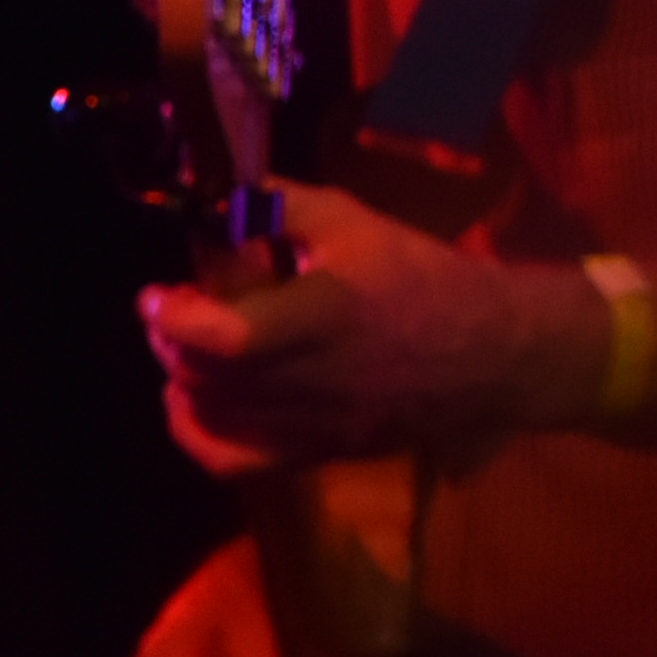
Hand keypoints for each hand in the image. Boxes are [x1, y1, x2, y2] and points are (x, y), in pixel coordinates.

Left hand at [144, 182, 602, 471]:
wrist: (499, 353)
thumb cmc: (421, 278)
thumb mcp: (352, 221)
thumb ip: (276, 205)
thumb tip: (212, 192)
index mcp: (325, 317)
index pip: (229, 338)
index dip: (175, 318)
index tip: (157, 294)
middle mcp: (316, 381)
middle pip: (209, 377)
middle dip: (171, 340)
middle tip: (171, 309)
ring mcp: (318, 426)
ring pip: (216, 418)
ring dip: (183, 379)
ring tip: (185, 346)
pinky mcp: (323, 453)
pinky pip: (237, 464)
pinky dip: (197, 435)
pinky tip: (191, 402)